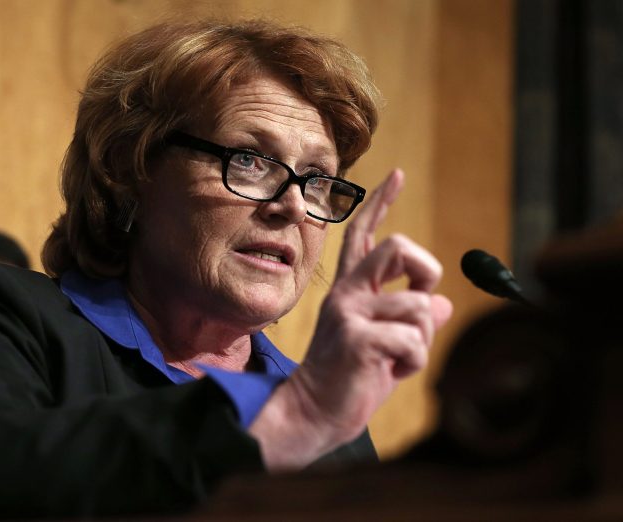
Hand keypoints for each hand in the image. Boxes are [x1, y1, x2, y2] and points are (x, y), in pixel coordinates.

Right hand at [250, 169, 452, 469]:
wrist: (314, 412)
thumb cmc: (351, 378)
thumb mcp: (384, 342)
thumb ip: (408, 318)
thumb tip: (444, 305)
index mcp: (350, 290)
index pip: (365, 236)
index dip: (382, 204)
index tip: (398, 175)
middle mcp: (346, 293)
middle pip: (397, 247)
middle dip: (426, 271)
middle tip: (420, 298)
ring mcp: (349, 313)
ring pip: (419, 307)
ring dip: (421, 339)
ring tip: (398, 360)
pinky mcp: (358, 338)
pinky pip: (413, 339)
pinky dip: (413, 362)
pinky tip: (391, 373)